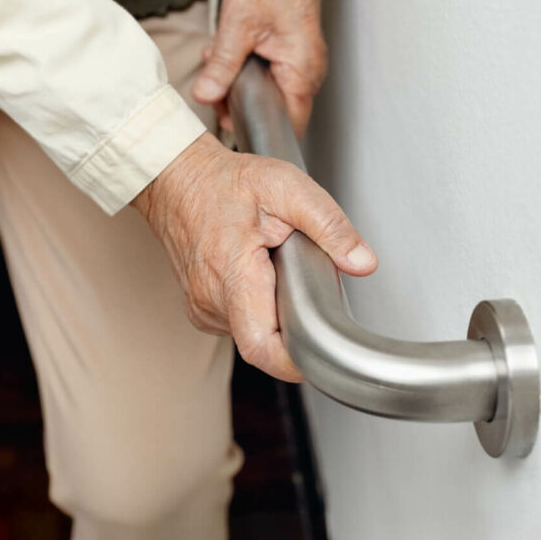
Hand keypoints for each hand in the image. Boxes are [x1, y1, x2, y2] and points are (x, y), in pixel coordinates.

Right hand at [132, 133, 376, 381]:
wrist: (178, 178)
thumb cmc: (225, 182)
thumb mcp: (288, 188)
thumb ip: (330, 226)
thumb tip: (362, 262)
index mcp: (232, 274)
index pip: (262, 347)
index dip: (296, 361)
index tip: (321, 348)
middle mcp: (211, 300)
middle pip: (266, 343)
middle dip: (294, 322)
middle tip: (300, 280)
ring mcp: (203, 309)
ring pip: (254, 334)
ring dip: (276, 312)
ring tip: (275, 269)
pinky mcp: (202, 310)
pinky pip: (241, 324)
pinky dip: (259, 307)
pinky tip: (259, 275)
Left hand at [191, 0, 325, 136]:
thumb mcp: (238, 26)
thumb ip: (222, 66)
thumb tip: (207, 95)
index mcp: (302, 72)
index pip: (288, 126)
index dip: (259, 131)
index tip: (233, 127)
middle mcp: (307, 71)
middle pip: (274, 109)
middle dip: (240, 101)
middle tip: (215, 92)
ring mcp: (302, 61)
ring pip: (269, 89)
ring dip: (240, 80)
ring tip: (219, 62)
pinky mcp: (292, 50)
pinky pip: (270, 71)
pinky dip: (247, 66)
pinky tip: (230, 51)